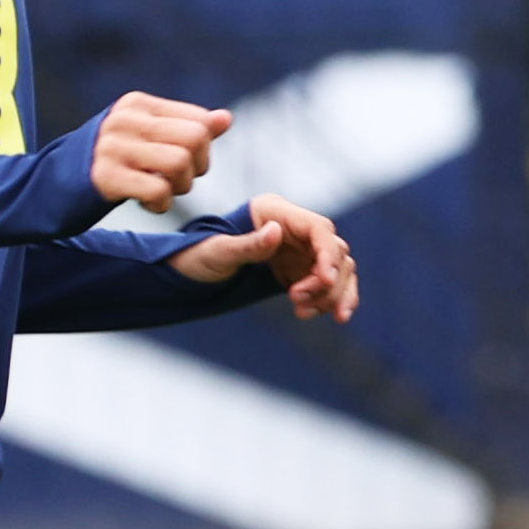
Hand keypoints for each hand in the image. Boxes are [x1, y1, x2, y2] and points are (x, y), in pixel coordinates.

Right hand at [90, 92, 230, 208]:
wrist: (53, 183)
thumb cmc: (111, 159)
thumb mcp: (146, 136)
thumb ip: (185, 127)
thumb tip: (226, 119)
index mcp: (138, 104)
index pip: (199, 120)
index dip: (203, 148)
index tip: (185, 161)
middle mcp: (125, 120)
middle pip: (195, 138)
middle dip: (197, 167)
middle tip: (178, 180)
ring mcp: (113, 147)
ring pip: (179, 162)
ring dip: (180, 187)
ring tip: (163, 191)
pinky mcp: (105, 177)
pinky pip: (158, 191)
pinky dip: (162, 205)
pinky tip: (148, 204)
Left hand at [172, 195, 358, 320]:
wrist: (190, 275)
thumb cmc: (199, 256)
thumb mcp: (217, 252)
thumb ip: (247, 244)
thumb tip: (276, 231)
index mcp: (275, 212)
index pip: (319, 230)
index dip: (328, 255)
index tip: (324, 281)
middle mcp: (294, 228)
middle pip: (335, 251)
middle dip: (326, 281)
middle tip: (297, 301)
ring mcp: (300, 250)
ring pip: (339, 270)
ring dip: (331, 295)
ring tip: (303, 313)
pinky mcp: (301, 271)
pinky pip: (330, 285)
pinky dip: (334, 300)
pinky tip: (331, 316)